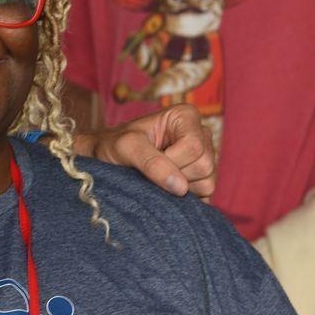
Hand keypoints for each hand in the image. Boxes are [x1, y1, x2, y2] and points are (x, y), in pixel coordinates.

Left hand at [82, 105, 215, 198]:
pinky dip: (185, 198)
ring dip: (179, 188)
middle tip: (152, 168)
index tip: (147, 157)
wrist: (107, 158)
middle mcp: (200, 134)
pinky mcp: (203, 178)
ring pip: (208, 183)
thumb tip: (181, 188)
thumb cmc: (114, 146)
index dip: (171, 160)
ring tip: (158, 176)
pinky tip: (166, 186)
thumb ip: (151, 163)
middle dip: (175, 174)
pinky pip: (206, 196)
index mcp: (186, 116)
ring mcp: (205, 156)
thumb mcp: (126, 147)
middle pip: (205, 166)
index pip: (194, 147)